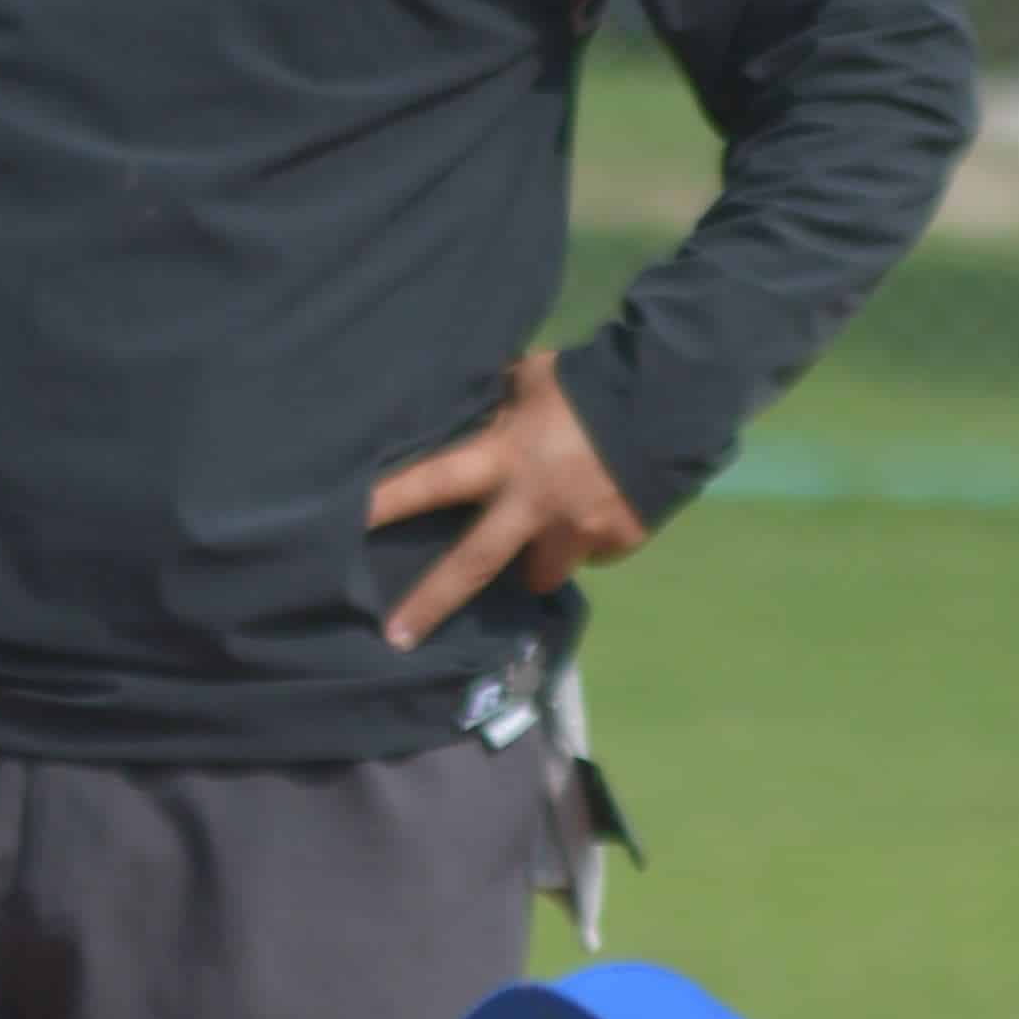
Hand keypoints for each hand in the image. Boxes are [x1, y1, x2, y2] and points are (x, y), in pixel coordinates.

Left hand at [367, 353, 644, 649]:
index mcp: (504, 458)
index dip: (388, 503)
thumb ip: (496, 403)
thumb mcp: (532, 380)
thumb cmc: (590, 381)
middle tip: (396, 639)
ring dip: (538, 560)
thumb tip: (466, 399)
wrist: (673, 397)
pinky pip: (591, 552)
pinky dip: (590, 538)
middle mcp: (532, 505)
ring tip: (548, 536)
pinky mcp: (615, 542)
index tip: (344, 525)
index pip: (431, 481)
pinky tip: (601, 507)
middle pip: (471, 566)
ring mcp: (575, 532)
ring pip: (539, 573)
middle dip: (430, 604)